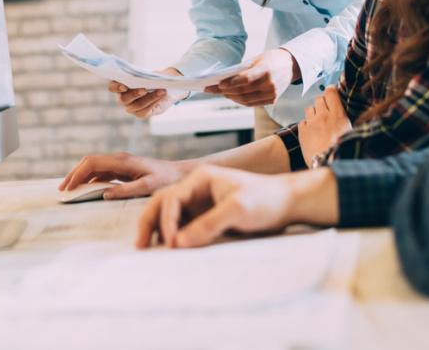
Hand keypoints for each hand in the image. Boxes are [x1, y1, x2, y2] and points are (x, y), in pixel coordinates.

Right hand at [59, 152, 191, 199]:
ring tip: (69, 191)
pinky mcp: (123, 169)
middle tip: (62, 190)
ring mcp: (120, 163)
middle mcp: (119, 159)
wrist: (180, 174)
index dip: (77, 174)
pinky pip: (101, 173)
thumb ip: (127, 190)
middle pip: (89, 162)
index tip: (68, 188)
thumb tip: (104, 194)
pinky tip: (85, 190)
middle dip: (74, 174)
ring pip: (93, 167)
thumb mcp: (148, 186)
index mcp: (122, 161)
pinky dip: (90, 180)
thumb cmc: (167, 180)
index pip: (92, 163)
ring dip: (80, 177)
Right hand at [109, 68, 181, 118]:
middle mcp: (123, 98)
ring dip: (150, 97)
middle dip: (134, 94)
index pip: (112, 87)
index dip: (116, 87)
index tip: (125, 86)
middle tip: (144, 89)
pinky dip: (154, 102)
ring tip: (161, 91)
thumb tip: (150, 78)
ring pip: (137, 105)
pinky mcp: (141, 113)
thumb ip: (147, 76)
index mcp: (120, 85)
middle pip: (123, 99)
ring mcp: (131, 107)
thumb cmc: (153, 78)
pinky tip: (162, 96)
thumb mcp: (150, 74)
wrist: (164, 88)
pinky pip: (144, 111)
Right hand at [135, 165, 337, 248]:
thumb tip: (179, 242)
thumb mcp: (239, 209)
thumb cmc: (266, 199)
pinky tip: (171, 249)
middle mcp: (196, 189)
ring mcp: (200, 203)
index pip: (171, 198)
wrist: (288, 203)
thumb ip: (209, 224)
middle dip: (149, 223)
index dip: (167, 222)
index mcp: (200, 179)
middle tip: (140, 246)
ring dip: (158, 230)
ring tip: (149, 249)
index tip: (172, 244)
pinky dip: (173, 236)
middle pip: (162, 203)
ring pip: (169, 215)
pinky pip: (183, 226)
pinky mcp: (206, 217)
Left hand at [204, 48, 297, 107]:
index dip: (231, 83)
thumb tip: (225, 79)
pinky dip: (240, 101)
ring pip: (246, 100)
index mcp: (266, 70)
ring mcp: (272, 94)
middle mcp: (270, 84)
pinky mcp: (273, 100)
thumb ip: (244, 69)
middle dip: (226, 91)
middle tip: (212, 89)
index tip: (219, 84)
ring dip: (231, 97)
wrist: (292, 65)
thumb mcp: (258, 59)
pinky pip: (253, 103)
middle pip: (243, 91)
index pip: (246, 79)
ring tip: (220, 93)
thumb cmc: (272, 59)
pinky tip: (232, 96)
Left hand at [297, 86, 352, 165]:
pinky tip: (311, 133)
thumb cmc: (343, 152)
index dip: (330, 91)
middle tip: (326, 112)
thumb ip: (346, 121)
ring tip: (318, 124)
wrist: (328, 165)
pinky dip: (306, 125)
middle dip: (322, 103)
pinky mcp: (302, 132)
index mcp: (338, 115)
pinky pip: (302, 121)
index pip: (331, 92)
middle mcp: (323, 116)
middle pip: (318, 99)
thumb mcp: (351, 134)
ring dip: (313, 113)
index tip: (331, 93)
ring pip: (309, 109)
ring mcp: (311, 123)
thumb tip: (346, 115)